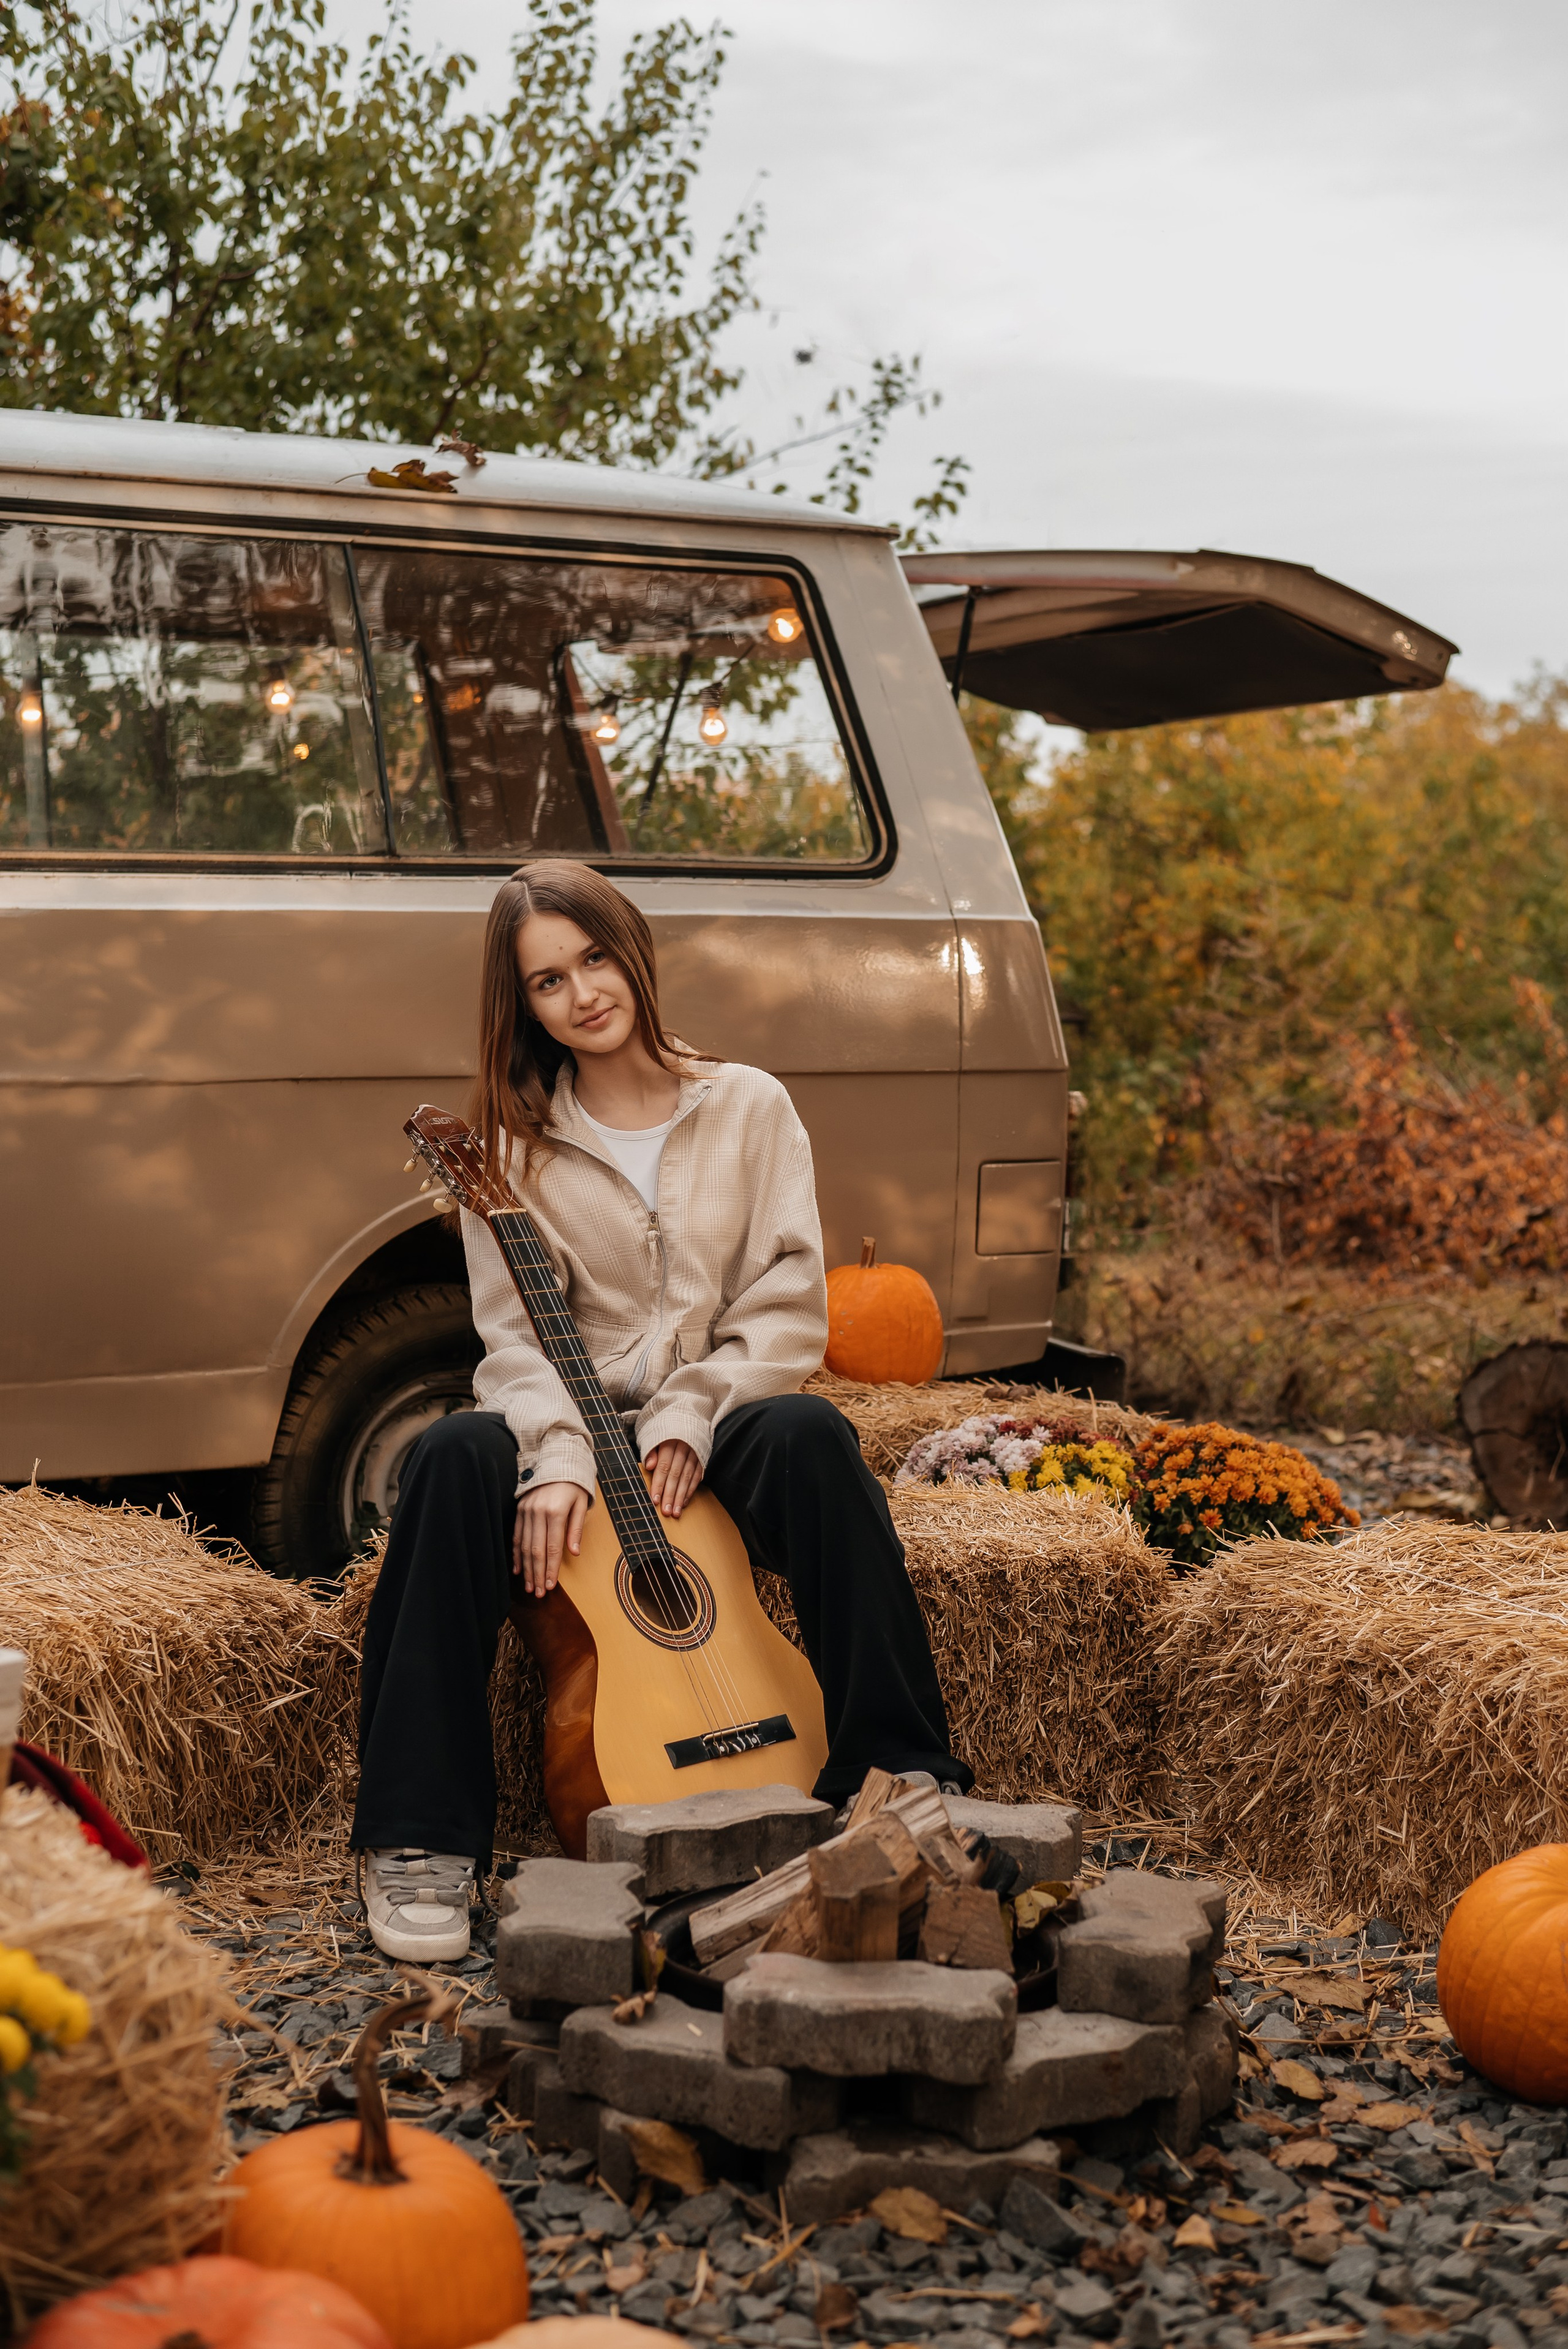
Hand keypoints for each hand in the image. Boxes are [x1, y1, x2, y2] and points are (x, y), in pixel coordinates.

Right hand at [513, 1481, 590, 1596]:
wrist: (556, 1461)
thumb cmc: (573, 1484)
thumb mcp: (581, 1504)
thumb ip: (575, 1529)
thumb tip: (574, 1553)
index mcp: (555, 1512)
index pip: (552, 1548)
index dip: (551, 1569)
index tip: (550, 1586)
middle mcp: (537, 1512)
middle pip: (536, 1550)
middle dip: (536, 1574)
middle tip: (538, 1592)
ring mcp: (526, 1511)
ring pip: (524, 1546)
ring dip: (526, 1568)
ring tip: (528, 1585)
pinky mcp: (519, 1510)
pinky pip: (516, 1535)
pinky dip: (516, 1553)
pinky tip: (517, 1568)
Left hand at [644, 1439, 702, 1518]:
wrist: (687, 1418)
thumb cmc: (665, 1431)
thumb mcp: (653, 1436)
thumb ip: (651, 1451)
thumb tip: (649, 1466)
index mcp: (670, 1441)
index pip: (663, 1466)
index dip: (659, 1484)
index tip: (655, 1500)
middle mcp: (684, 1448)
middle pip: (676, 1475)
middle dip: (670, 1495)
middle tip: (666, 1511)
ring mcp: (695, 1453)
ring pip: (687, 1478)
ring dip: (681, 1497)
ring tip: (675, 1512)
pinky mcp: (703, 1459)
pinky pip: (697, 1477)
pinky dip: (690, 1491)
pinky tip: (684, 1502)